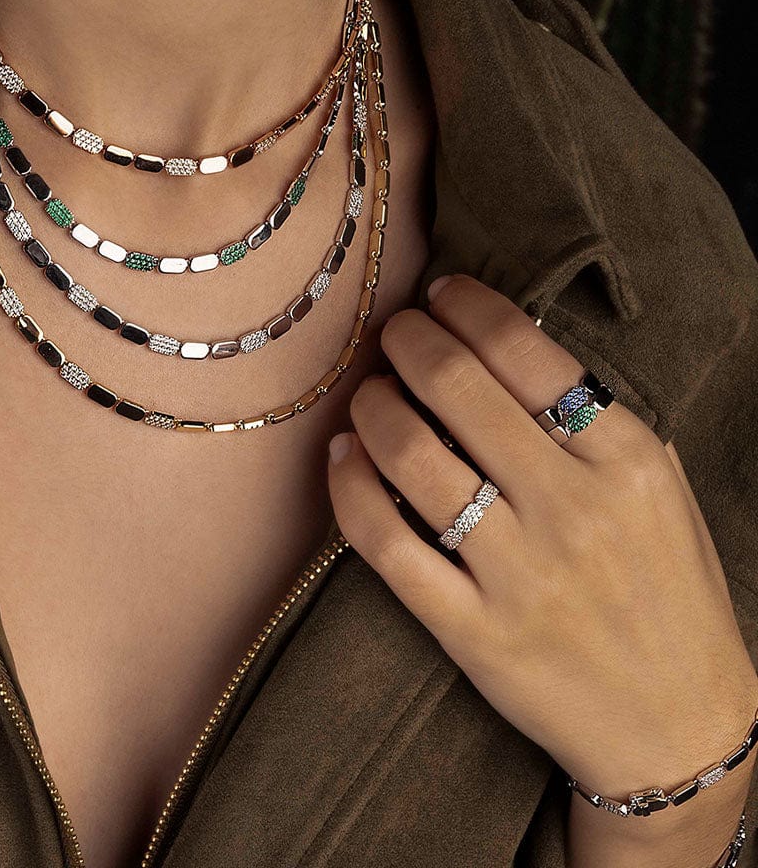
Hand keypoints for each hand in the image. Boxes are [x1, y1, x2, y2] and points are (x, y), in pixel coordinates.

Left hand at [328, 273, 756, 865]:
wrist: (678, 725)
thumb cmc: (667, 589)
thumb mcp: (657, 488)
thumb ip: (591, 418)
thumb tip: (497, 343)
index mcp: (629, 460)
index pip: (528, 352)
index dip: (467, 307)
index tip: (439, 295)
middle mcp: (574, 510)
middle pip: (458, 389)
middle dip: (407, 342)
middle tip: (392, 334)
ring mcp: (520, 575)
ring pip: (412, 458)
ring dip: (372, 407)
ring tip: (367, 394)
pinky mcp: (473, 631)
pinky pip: (386, 543)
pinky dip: (349, 488)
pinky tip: (341, 457)